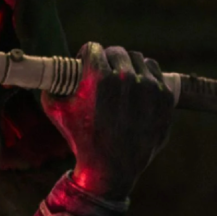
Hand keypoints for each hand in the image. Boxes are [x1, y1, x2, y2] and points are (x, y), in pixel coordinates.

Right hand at [41, 43, 174, 201]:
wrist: (111, 167)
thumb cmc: (82, 138)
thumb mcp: (55, 111)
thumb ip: (51, 86)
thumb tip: (52, 72)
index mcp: (99, 77)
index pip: (93, 48)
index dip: (86, 55)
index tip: (86, 63)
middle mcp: (126, 77)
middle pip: (116, 51)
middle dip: (107, 59)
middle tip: (103, 73)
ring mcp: (149, 86)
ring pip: (137, 59)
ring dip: (127, 65)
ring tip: (121, 79)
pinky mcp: (165, 96)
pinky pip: (155, 71)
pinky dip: (146, 75)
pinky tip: (138, 85)